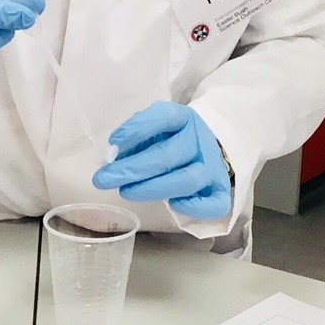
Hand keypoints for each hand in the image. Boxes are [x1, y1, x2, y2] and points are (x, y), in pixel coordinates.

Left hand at [92, 101, 232, 219]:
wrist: (211, 146)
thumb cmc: (174, 139)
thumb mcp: (156, 128)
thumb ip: (137, 138)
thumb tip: (112, 158)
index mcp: (184, 119)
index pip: (165, 117)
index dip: (138, 128)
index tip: (114, 140)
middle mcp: (200, 142)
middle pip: (168, 155)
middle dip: (132, 169)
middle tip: (104, 179)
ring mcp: (213, 167)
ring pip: (188, 180)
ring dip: (153, 188)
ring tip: (126, 192)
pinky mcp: (221, 190)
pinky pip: (214, 203)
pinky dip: (195, 207)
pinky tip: (173, 205)